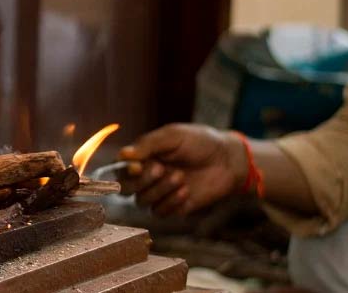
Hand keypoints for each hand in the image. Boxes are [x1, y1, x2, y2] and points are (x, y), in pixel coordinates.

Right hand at [118, 123, 246, 216]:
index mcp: (142, 157)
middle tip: (161, 169)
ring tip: (180, 177)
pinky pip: (160, 212)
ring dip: (160, 190)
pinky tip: (186, 191)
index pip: (119, 168)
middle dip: (143, 181)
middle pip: (126, 188)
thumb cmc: (199, 142)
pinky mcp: (173, 207)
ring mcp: (159, 193)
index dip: (124, 170)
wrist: (228, 160)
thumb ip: (147, 145)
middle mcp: (146, 176)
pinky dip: (171, 202)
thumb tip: (123, 155)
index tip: (138, 166)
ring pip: (142, 201)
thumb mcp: (172, 136)